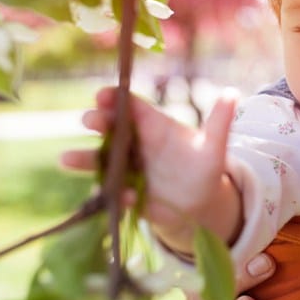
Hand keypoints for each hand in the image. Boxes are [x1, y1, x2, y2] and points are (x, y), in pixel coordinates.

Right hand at [61, 87, 241, 250]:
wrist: (198, 205)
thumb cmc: (203, 168)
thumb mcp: (214, 147)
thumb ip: (220, 121)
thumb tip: (233, 94)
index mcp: (154, 126)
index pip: (131, 107)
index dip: (116, 99)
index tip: (102, 95)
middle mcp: (135, 144)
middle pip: (111, 128)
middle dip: (97, 122)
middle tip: (88, 120)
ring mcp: (126, 168)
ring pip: (100, 160)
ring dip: (84, 159)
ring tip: (66, 159)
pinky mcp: (125, 193)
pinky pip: (114, 192)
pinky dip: (116, 194)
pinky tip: (124, 195)